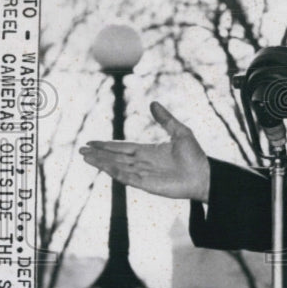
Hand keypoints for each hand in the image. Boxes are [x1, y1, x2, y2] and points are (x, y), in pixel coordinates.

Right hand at [80, 102, 210, 200]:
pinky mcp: (147, 184)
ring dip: (102, 162)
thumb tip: (153, 103)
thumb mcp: (180, 132)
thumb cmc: (195, 156)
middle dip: (99, 153)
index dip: (107, 145)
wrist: (205, 175)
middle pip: (116, 157)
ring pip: (117, 167)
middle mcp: (143, 163)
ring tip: (86, 157)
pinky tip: (104, 167)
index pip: (122, 147)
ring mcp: (144, 174)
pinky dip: (115, 172)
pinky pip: (127, 177)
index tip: (92, 142)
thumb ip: (165, 119)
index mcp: (148, 151)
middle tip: (81, 149)